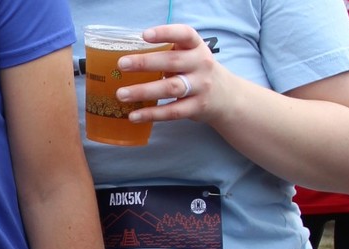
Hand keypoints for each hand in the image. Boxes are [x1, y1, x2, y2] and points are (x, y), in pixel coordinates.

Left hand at [111, 24, 235, 123]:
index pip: (185, 34)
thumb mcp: (191, 56)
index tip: (144, 35)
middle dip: (145, 63)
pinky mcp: (197, 107)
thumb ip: (168, 53)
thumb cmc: (197, 71)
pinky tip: (134, 115)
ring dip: (143, 91)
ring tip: (121, 94)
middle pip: (172, 62)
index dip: (165, 33)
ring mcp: (201, 87)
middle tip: (122, 64)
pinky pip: (172, 112)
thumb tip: (128, 57)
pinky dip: (151, 114)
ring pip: (170, 88)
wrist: (227, 96)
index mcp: (197, 47)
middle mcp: (201, 64)